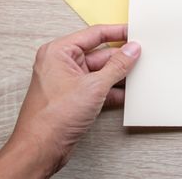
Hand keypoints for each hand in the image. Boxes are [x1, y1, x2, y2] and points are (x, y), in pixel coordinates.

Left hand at [0, 25, 140, 177]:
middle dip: (121, 58)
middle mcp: (62, 64)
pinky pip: (99, 87)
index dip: (117, 32)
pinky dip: (113, 90)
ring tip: (137, 74)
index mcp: (59, 52)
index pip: (94, 35)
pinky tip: (127, 93)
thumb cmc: (52, 118)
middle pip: (100, 54)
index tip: (134, 32)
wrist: (40, 149)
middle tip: (141, 56)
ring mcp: (69, 81)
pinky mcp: (75, 98)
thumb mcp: (93, 86)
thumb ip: (117, 66)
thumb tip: (131, 50)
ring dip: (119, 75)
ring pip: (101, 72)